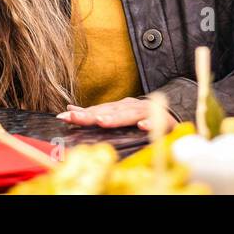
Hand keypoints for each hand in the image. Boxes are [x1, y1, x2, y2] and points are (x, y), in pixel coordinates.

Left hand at [56, 98, 177, 131]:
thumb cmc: (140, 116)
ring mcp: (146, 112)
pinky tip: (142, 127)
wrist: (171, 114)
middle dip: (91, 114)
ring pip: (130, 115)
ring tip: (102, 122)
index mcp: (119, 107)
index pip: (97, 110)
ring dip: (116, 118)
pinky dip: (149, 124)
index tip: (63, 117)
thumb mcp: (117, 113)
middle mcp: (130, 107)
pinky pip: (156, 122)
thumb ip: (96, 112)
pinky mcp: (163, 121)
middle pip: (109, 111)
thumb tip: (69, 109)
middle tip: (74, 117)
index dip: (81, 113)